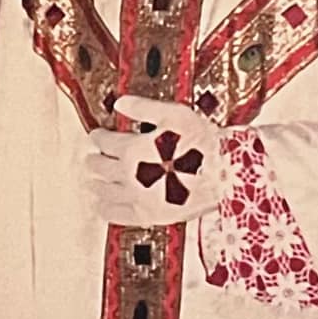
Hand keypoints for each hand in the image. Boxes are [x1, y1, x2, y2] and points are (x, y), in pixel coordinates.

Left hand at [86, 95, 224, 226]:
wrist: (224, 175)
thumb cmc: (204, 145)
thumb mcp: (174, 115)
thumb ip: (144, 108)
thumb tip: (120, 102)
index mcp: (133, 149)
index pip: (105, 141)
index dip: (99, 136)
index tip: (98, 135)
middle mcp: (129, 174)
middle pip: (100, 166)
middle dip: (95, 159)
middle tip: (93, 157)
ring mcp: (137, 196)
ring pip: (104, 191)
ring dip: (96, 184)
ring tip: (93, 182)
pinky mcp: (147, 215)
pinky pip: (117, 215)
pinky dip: (105, 209)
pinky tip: (102, 207)